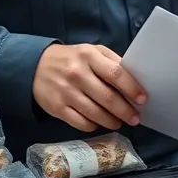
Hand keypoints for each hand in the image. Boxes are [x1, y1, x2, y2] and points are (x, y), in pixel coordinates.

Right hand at [32, 43, 146, 132]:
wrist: (34, 66)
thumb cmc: (72, 59)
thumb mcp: (91, 52)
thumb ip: (112, 62)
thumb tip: (136, 79)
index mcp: (89, 56)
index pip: (116, 74)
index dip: (132, 88)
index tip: (142, 99)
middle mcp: (77, 74)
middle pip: (107, 98)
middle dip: (125, 111)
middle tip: (135, 118)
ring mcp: (66, 92)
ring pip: (95, 114)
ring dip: (112, 121)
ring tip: (119, 122)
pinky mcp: (57, 108)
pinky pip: (81, 123)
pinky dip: (94, 125)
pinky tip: (98, 122)